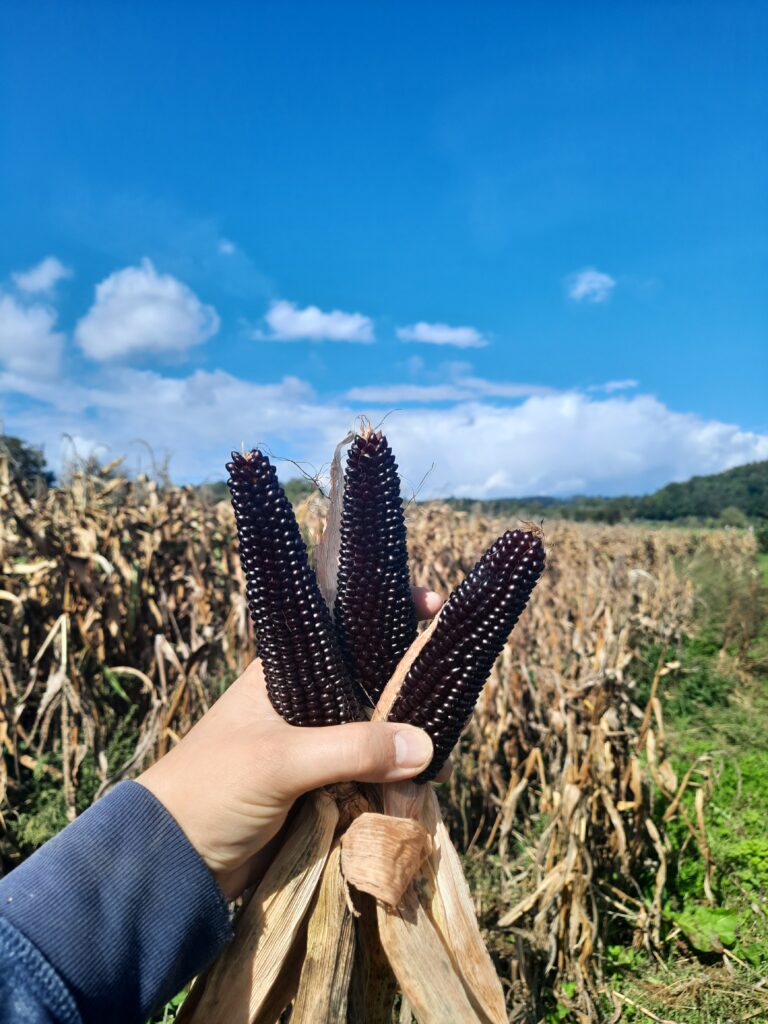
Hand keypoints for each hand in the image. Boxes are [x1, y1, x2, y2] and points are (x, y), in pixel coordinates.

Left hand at [138, 587, 443, 898]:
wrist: (174, 862)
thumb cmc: (213, 787)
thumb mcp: (281, 760)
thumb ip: (351, 749)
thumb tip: (424, 745)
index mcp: (284, 674)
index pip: (342, 629)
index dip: (385, 616)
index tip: (432, 606)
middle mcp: (303, 703)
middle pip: (369, 684)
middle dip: (409, 689)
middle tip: (454, 690)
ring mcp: (313, 746)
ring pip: (375, 734)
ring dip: (407, 743)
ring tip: (447, 755)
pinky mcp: (320, 788)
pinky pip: (369, 776)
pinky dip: (395, 781)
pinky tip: (427, 787)